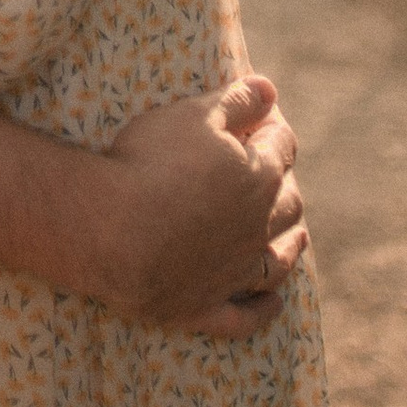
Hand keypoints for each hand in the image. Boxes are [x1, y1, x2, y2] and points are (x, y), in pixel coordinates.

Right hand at [96, 74, 307, 337]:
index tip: (266, 120)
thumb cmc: (149, 163)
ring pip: (278, 261)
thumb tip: (269, 89)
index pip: (281, 147)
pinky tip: (274, 304)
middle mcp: (258, 228)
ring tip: (296, 238)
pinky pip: (246, 318)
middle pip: (288, 206)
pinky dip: (263, 311)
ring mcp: (234, 273)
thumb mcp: (192, 116)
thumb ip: (236, 101)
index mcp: (258, 177)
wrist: (111, 231)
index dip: (275, 129)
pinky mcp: (205, 307)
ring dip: (290, 247)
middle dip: (285, 186)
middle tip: (274, 175)